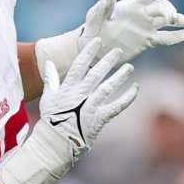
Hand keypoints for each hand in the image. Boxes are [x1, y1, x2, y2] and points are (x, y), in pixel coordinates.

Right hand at [40, 38, 138, 155]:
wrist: (56, 141)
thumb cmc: (51, 118)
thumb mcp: (47, 97)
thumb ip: (50, 79)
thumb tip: (48, 63)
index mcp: (67, 89)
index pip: (79, 66)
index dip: (88, 52)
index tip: (96, 42)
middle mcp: (80, 96)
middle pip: (96, 74)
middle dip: (107, 61)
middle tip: (118, 51)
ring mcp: (90, 107)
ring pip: (108, 88)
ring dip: (120, 77)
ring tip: (129, 67)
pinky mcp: (99, 119)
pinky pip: (117, 106)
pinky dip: (127, 98)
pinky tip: (135, 88)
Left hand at [79, 0, 183, 63]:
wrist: (93, 50)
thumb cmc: (92, 30)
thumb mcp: (95, 17)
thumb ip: (104, 4)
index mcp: (130, 5)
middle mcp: (141, 14)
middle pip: (162, 7)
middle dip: (170, 10)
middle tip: (171, 19)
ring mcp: (146, 28)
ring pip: (167, 21)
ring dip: (178, 20)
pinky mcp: (148, 41)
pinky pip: (166, 38)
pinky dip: (176, 36)